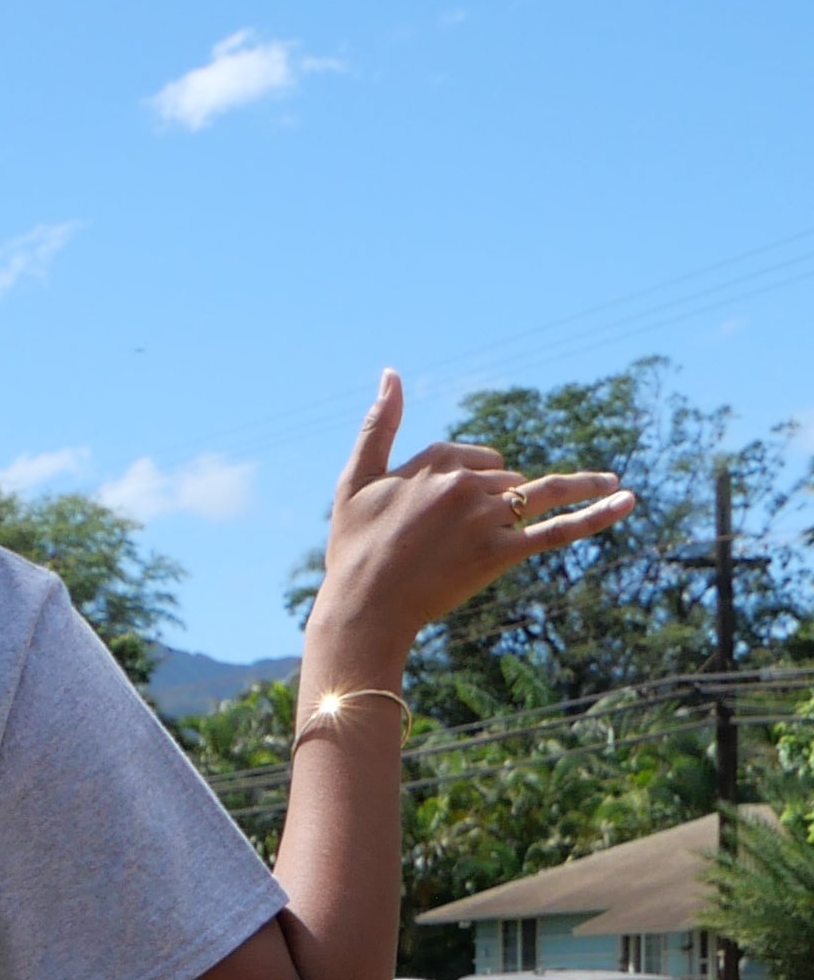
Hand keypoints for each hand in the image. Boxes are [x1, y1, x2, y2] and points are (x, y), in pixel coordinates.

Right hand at [303, 370, 633, 664]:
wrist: (363, 608)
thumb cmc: (353, 548)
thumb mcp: (355, 480)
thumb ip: (379, 424)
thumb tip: (392, 372)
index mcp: (435, 459)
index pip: (477, 458)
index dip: (472, 482)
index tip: (446, 514)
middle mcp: (466, 482)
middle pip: (507, 479)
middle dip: (502, 501)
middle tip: (463, 542)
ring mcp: (487, 517)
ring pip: (542, 494)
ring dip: (583, 485)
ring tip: (612, 483)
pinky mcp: (501, 553)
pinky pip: (559, 530)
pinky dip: (596, 515)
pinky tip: (626, 499)